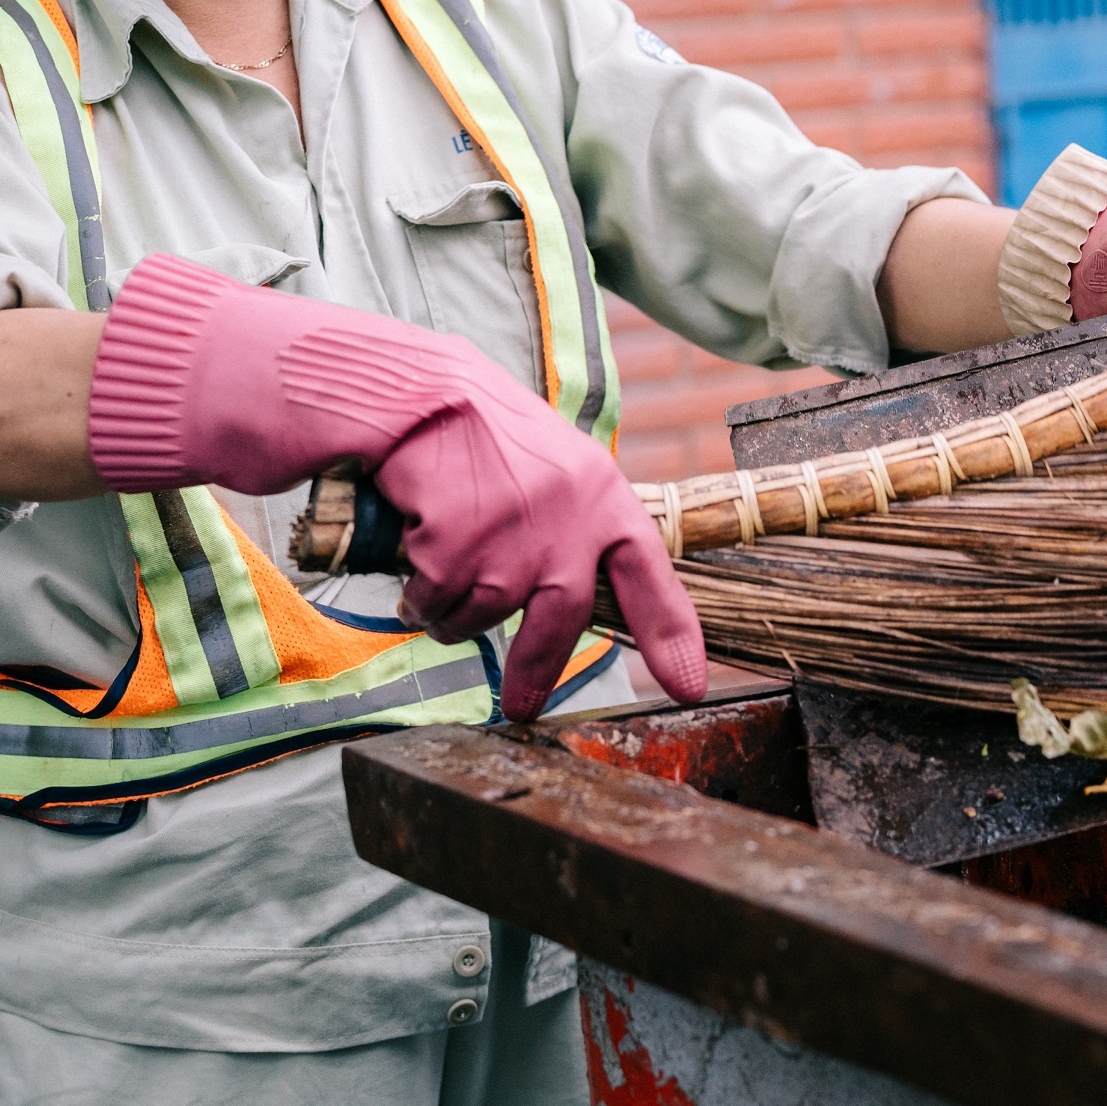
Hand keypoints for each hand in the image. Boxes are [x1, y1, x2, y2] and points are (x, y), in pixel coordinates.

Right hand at [372, 359, 705, 719]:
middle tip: (521, 707)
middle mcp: (568, 527)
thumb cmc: (494, 436)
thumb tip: (581, 595)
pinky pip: (432, 603)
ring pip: (480, 619)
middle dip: (537, 672)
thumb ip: (581, 528)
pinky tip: (418, 548)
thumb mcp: (563, 472)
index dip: (672, 638)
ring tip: (442, 563)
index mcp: (606, 503)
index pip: (652, 580)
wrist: (426, 397)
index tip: (689, 686)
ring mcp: (512, 542)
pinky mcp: (456, 549)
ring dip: (452, 610)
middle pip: (559, 624)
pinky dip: (416, 593)